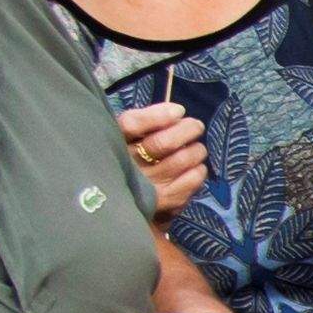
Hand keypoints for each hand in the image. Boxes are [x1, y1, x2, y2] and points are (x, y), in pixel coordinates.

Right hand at [117, 99, 207, 216]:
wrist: (124, 197)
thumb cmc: (132, 156)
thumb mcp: (130, 133)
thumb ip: (148, 118)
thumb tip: (177, 111)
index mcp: (114, 141)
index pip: (132, 124)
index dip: (160, 116)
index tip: (178, 111)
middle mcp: (127, 164)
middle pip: (164, 143)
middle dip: (188, 129)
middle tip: (196, 126)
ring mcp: (146, 184)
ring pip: (182, 160)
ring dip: (196, 150)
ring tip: (194, 149)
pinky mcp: (163, 201)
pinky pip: (192, 180)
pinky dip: (199, 170)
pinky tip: (194, 168)